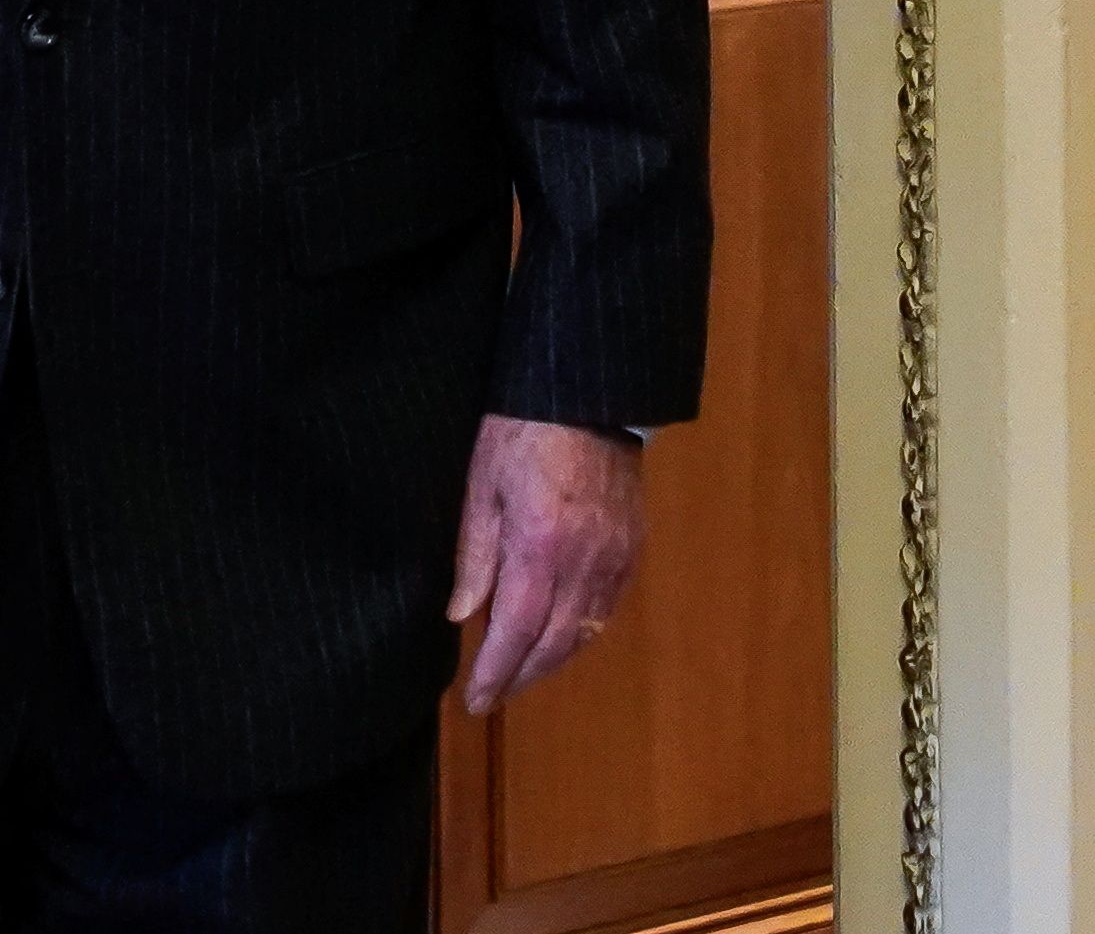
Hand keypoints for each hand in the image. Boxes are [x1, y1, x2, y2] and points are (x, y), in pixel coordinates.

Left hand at [444, 413, 644, 714]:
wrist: (588, 395)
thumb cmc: (520, 431)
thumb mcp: (481, 485)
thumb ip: (474, 555)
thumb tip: (462, 616)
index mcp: (540, 545)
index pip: (518, 629)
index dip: (496, 671)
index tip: (476, 700)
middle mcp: (584, 562)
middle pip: (555, 643)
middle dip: (522, 677)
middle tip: (492, 698)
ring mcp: (615, 558)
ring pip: (585, 633)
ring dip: (551, 663)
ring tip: (520, 676)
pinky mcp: (632, 549)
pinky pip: (607, 610)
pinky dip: (580, 635)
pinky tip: (560, 640)